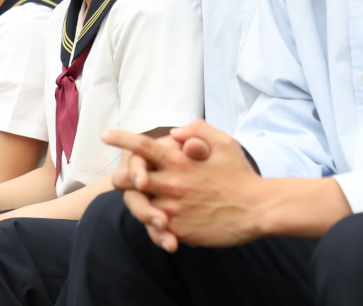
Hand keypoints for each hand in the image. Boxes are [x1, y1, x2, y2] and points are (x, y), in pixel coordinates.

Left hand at [102, 120, 265, 251]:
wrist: (257, 210)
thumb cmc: (240, 174)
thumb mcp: (223, 142)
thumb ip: (197, 130)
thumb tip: (174, 133)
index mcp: (179, 161)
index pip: (142, 147)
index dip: (121, 139)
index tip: (105, 135)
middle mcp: (171, 185)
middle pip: (128, 180)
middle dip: (120, 178)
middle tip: (121, 178)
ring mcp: (173, 210)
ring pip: (138, 206)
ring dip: (136, 202)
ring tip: (139, 200)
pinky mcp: (179, 231)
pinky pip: (156, 228)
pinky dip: (154, 224)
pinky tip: (158, 222)